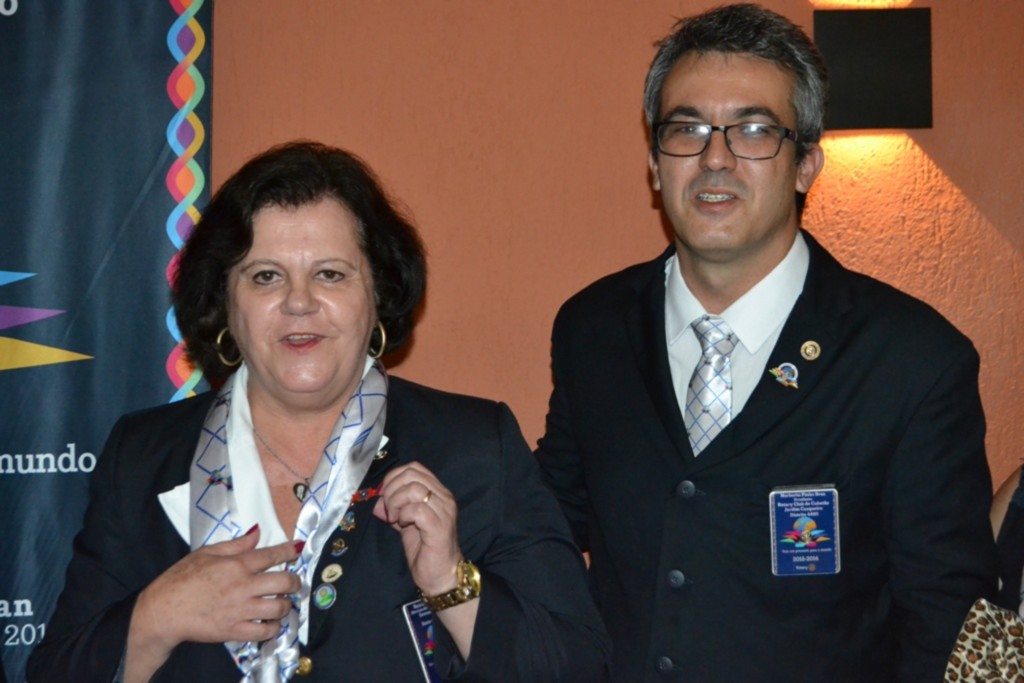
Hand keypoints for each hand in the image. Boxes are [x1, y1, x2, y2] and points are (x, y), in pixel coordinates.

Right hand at [130, 526, 301, 654]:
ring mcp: (240, 610)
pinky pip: (264, 632)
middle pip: (283, 582)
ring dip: (286, 605)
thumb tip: (257, 533)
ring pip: (278, 608)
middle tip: (293, 582)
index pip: (271, 555)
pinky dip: (273, 628)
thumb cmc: (181, 578)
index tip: (298, 548)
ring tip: (283, 603)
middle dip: (294, 581)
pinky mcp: (234, 631)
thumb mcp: (205, 553)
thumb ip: (235, 545)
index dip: (289, 551)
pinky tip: (271, 623)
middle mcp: (243, 586)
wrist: (163, 611)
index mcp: (236, 565)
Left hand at [372, 462, 461, 595]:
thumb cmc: (425, 550)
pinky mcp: (439, 526)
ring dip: (396, 502)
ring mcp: (444, 511)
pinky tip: (403, 525)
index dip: (393, 478)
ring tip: (395, 518)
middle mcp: (444, 497)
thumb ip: (393, 510)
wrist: (440, 576)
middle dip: (392, 489)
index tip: (384, 497)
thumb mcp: (404, 524)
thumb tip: (376, 502)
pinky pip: (417, 509)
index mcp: (438, 493)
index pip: (414, 468)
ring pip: (414, 489)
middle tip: (388, 510)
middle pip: (412, 474)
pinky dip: (404, 514)